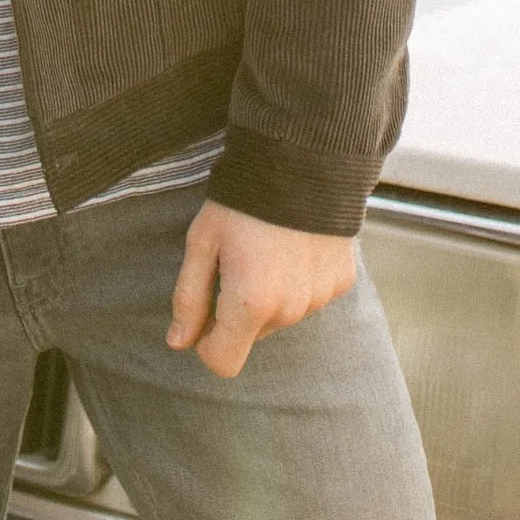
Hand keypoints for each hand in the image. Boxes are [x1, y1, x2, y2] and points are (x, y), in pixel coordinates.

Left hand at [167, 200, 355, 378]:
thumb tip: (178, 342)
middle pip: (252, 335)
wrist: (302, 157)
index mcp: (251, 304)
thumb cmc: (243, 197)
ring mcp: (319, 298)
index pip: (223, 362)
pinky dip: (300, 280)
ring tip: (267, 247)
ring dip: (272, 295)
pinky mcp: (341, 282)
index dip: (207, 343)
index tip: (205, 313)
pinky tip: (295, 244)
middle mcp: (290, 310)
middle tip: (237, 259)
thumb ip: (189, 298)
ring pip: (283, 316)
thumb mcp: (202, 242)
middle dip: (239, 310)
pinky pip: (311, 296)